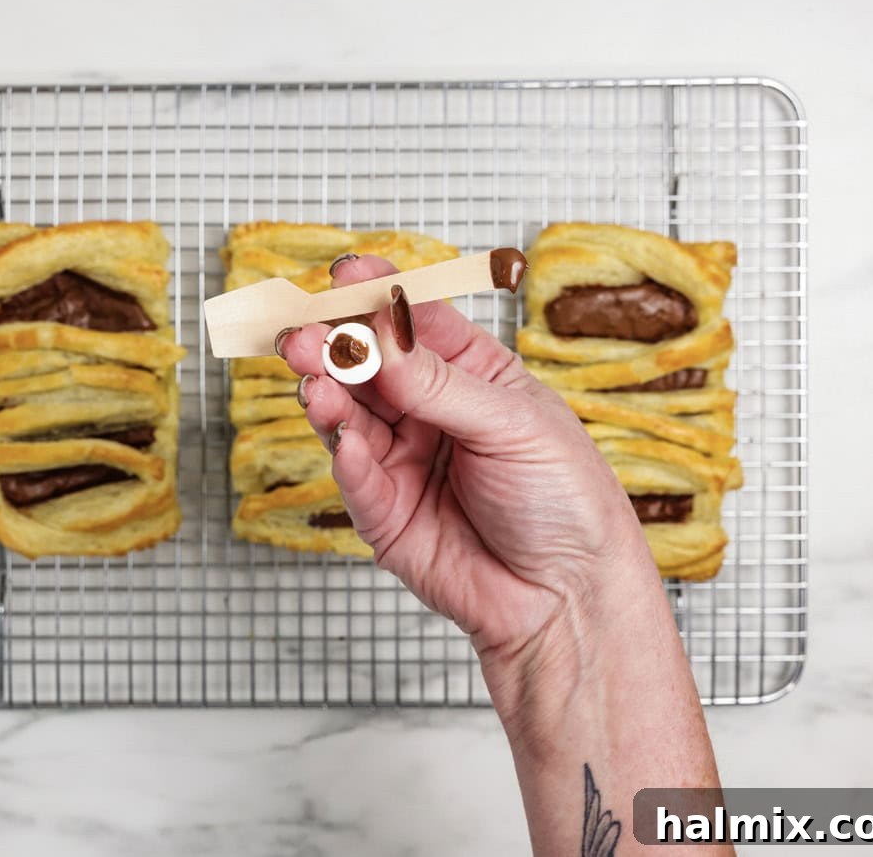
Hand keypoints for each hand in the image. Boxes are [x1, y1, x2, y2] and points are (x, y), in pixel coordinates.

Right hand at [278, 255, 658, 694]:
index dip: (378, 298)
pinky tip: (349, 441)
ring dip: (329, 398)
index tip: (347, 275)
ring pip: (349, 418)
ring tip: (317, 385)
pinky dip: (347, 458)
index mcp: (470, 374)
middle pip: (367, 368)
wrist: (569, 596)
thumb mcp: (513, 425)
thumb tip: (381, 338)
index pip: (412, 323)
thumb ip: (439, 385)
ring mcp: (403, 461)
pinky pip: (355, 478)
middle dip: (333, 348)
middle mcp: (429, 412)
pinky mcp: (384, 513)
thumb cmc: (565, 501)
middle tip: (303, 336)